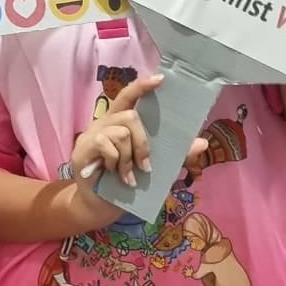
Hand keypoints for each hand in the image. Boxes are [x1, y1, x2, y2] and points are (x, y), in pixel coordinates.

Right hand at [71, 74, 206, 187]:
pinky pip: (106, 145)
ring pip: (121, 133)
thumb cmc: (126, 181)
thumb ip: (175, 154)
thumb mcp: (155, 167)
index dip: (142, 87)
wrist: (101, 206)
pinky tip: (117, 176)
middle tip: (146, 165)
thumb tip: (202, 142)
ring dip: (129, 158)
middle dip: (143, 142)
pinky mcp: (83, 148)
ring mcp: (91, 134)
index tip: (161, 79)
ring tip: (129, 176)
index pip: (128, 96)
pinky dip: (117, 163)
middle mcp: (104, 123)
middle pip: (129, 115)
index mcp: (119, 123)